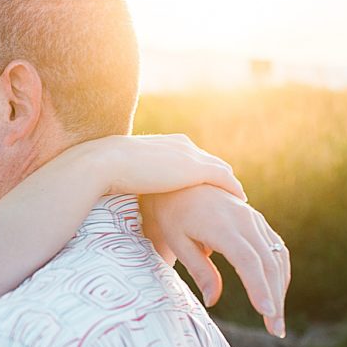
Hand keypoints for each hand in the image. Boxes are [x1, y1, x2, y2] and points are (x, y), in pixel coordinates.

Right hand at [89, 133, 246, 201]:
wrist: (107, 162)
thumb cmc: (107, 170)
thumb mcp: (126, 170)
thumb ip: (136, 176)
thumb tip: (126, 189)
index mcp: (167, 143)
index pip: (192, 158)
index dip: (201, 174)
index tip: (206, 189)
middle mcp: (183, 145)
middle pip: (211, 162)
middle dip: (220, 179)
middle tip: (228, 197)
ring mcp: (191, 155)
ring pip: (221, 170)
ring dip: (230, 186)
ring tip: (237, 203)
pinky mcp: (197, 169)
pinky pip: (225, 180)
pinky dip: (233, 191)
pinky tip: (240, 203)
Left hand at [139, 186, 289, 337]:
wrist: (181, 180)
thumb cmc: (172, 213)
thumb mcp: (177, 241)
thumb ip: (199, 270)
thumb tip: (213, 301)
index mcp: (223, 227)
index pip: (248, 262)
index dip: (259, 288)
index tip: (266, 312)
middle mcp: (245, 221)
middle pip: (269, 263)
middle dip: (275, 298)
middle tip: (276, 330)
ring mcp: (254, 219)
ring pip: (278, 257)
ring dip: (281, 288)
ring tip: (275, 319)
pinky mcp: (257, 221)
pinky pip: (276, 248)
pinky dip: (279, 272)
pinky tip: (276, 292)